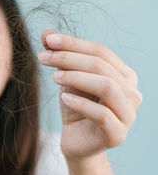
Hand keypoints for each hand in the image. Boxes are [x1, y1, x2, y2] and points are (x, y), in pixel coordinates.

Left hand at [38, 30, 141, 162]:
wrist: (76, 142)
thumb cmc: (75, 107)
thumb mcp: (67, 79)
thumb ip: (61, 57)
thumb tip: (46, 32)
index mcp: (124, 75)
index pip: (101, 51)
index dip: (74, 43)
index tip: (48, 40)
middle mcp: (132, 92)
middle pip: (101, 66)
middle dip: (69, 59)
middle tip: (42, 57)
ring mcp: (128, 115)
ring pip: (107, 87)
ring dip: (76, 78)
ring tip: (54, 77)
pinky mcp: (118, 135)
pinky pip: (102, 115)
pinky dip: (81, 103)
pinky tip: (64, 98)